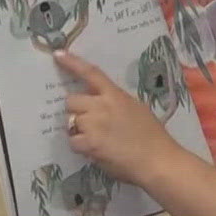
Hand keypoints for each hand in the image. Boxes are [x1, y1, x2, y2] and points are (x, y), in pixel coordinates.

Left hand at [56, 51, 193, 186]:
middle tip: (90, 122)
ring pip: (71, 121)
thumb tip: (102, 102)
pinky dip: (81, 146)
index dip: (72, 63)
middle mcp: (101, 106)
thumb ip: (117, 103)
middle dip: (77, 110)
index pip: (91, 73)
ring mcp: (93, 125)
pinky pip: (73, 141)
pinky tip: (94, 150)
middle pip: (71, 100)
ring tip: (95, 139)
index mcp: (115, 95)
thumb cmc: (153, 136)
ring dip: (78, 129)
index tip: (58, 55)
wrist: (157, 160)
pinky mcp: (89, 144)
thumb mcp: (137, 109)